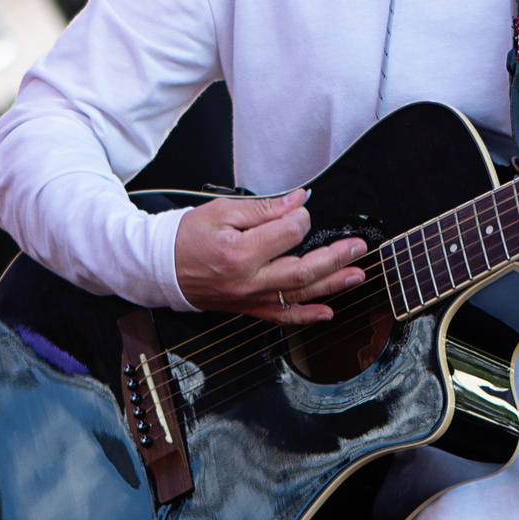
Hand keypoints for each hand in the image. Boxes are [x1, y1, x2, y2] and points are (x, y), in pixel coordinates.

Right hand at [173, 190, 366, 321]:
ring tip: (357, 274)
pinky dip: (306, 316)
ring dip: (332, 285)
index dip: (300, 218)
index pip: (289, 234)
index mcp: (240, 253)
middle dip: (336, 257)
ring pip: (299, 294)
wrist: (160, 266)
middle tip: (358, 247)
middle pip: (303, 270)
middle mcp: (248, 281)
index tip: (299, 209)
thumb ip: (264, 209)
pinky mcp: (247, 308)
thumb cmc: (187, 236)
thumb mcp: (221, 210)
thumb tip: (299, 202)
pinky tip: (327, 312)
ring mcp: (248, 299)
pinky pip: (281, 317)